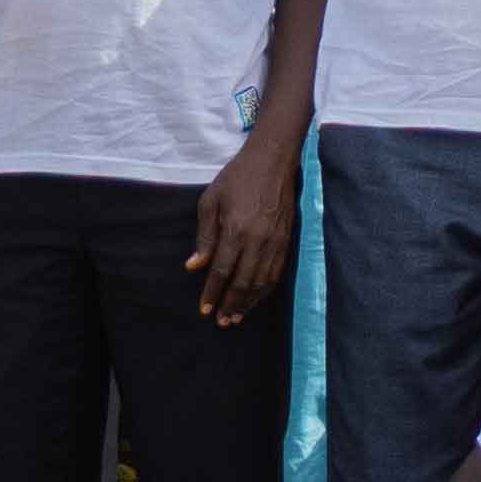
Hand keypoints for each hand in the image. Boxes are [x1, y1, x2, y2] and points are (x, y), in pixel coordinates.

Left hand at [189, 127, 301, 326]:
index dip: (212, 293)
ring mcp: (275, 242)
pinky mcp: (287, 240)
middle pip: (243, 283)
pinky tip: (257, 298)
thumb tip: (194, 266)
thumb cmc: (237, 177)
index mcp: (235, 230)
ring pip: (262, 282)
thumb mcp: (210, 200)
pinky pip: (276, 273)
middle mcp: (257, 241)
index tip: (205, 309)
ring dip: (249, 303)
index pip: (221, 271)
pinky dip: (266, 290)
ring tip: (237, 317)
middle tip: (222, 322)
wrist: (273, 160)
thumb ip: (204, 236)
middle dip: (231, 305)